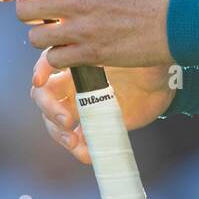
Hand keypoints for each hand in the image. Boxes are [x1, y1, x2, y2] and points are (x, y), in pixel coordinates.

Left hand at [0, 0, 175, 67]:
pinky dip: (58, 56)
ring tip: (55, 33)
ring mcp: (83, 30)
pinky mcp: (92, 54)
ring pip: (37, 37)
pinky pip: (56, 58)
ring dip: (42, 36)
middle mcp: (78, 2)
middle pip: (27, 10)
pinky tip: (70, 51)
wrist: (174, 22)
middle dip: (26, 13)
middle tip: (37, 14)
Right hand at [30, 51, 178, 165]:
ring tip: (74, 141)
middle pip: (43, 95)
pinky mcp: (92, 126)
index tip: (40, 80)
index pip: (48, 62)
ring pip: (53, 121)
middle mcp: (72, 85)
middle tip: (67, 120)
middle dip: (49, 108)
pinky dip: (79, 150)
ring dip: (58, 133)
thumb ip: (120, 48)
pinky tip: (89, 154)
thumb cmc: (142, 59)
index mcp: (76, 62)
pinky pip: (77, 141)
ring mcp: (80, 108)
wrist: (159, 84)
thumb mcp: (133, 50)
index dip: (40, 69)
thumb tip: (111, 44)